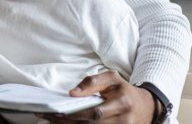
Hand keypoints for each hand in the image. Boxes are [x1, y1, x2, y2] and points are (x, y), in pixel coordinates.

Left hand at [38, 70, 154, 123]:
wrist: (147, 105)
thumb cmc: (124, 89)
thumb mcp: (112, 78)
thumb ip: (92, 82)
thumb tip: (71, 93)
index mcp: (122, 103)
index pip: (94, 113)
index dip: (74, 114)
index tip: (56, 112)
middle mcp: (124, 120)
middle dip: (68, 123)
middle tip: (49, 117)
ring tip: (54, 121)